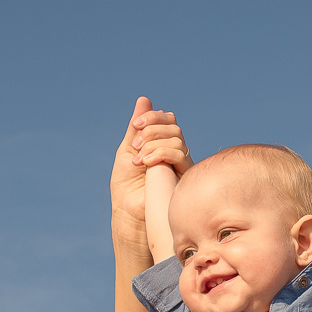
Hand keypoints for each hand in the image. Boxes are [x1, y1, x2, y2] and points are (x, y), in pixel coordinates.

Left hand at [110, 97, 188, 244]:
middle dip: (152, 129)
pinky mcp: (184, 176)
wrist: (129, 212)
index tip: (136, 126)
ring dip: (153, 143)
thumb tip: (144, 99)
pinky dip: (161, 152)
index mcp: (160, 144)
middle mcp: (174, 152)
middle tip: (136, 144)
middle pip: (173, 126)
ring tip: (139, 159)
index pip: (166, 119)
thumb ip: (137, 127)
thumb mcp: (128, 150)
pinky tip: (147, 162)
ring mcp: (180, 163)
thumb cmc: (127, 186)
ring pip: (176, 138)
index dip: (152, 117)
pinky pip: (179, 153)